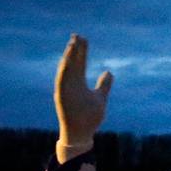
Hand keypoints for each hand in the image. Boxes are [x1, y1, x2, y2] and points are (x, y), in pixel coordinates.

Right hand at [55, 34, 112, 151]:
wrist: (81, 135)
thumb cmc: (89, 118)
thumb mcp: (100, 98)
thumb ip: (104, 85)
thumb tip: (109, 71)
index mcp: (79, 83)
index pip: (80, 63)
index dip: (81, 50)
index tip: (83, 38)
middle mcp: (71, 84)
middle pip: (73, 63)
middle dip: (74, 49)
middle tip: (77, 35)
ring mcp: (66, 90)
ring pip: (66, 70)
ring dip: (68, 57)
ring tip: (72, 44)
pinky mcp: (62, 97)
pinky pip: (62, 82)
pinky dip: (63, 71)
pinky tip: (66, 61)